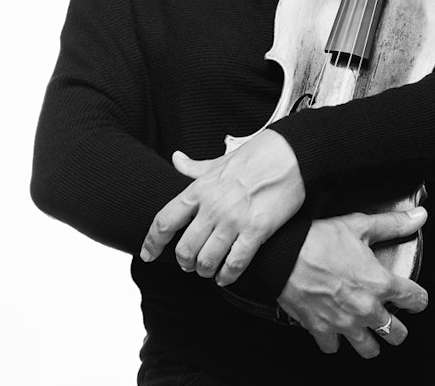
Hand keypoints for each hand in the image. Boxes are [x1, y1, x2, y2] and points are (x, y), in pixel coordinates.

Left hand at [140, 129, 304, 285]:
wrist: (287, 156)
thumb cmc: (252, 159)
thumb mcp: (216, 162)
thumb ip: (193, 167)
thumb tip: (175, 158)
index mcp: (198, 190)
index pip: (165, 221)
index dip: (152, 242)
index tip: (146, 254)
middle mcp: (212, 207)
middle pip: (185, 247)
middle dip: (184, 262)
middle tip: (188, 265)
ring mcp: (234, 220)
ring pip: (207, 259)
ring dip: (205, 271)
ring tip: (207, 271)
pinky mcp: (257, 230)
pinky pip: (236, 262)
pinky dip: (228, 275)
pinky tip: (226, 277)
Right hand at [279, 208, 428, 358]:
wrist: (280, 255)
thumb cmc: (315, 240)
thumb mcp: (356, 225)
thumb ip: (391, 223)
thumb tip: (419, 216)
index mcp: (380, 284)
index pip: (417, 300)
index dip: (417, 298)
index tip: (411, 297)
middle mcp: (367, 309)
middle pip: (398, 334)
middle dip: (396, 327)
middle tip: (388, 318)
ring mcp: (344, 322)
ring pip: (370, 349)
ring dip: (369, 340)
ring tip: (364, 330)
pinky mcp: (321, 328)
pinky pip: (333, 348)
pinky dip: (334, 341)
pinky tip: (333, 330)